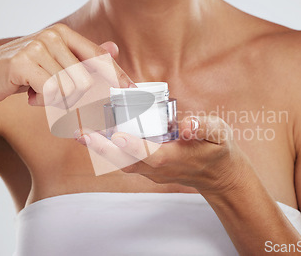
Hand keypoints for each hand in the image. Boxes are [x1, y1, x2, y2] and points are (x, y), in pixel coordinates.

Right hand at [0, 23, 134, 109]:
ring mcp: (37, 47)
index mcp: (62, 33)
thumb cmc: (20, 74)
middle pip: (87, 79)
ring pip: (71, 89)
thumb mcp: (53, 62)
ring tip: (41, 96)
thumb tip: (114, 48)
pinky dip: (45, 104)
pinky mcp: (23, 64)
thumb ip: (82, 56)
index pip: (99, 57)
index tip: (132, 92)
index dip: (118, 76)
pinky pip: (51, 94)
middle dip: (82, 100)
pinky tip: (31, 97)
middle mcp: (52, 36)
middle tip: (71, 108)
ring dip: (60, 103)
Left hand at [76, 115, 250, 193]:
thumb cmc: (218, 150)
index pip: (151, 154)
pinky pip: (124, 159)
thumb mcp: (219, 134)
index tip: (117, 136)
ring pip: (121, 161)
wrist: (217, 175)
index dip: (134, 146)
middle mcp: (158, 167)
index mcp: (174, 158)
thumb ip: (204, 127)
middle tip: (81, 133)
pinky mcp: (147, 167)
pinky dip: (108, 149)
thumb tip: (186, 125)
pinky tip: (96, 134)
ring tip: (80, 132)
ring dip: (101, 148)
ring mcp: (151, 170)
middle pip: (126, 160)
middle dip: (103, 148)